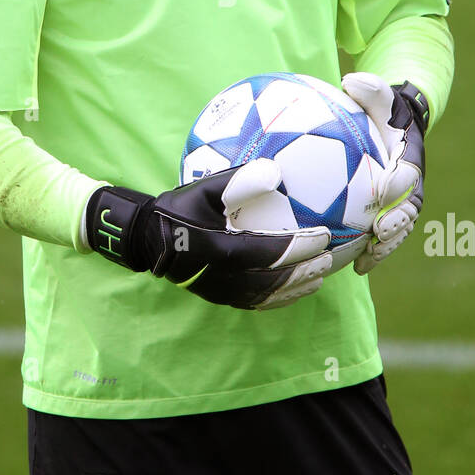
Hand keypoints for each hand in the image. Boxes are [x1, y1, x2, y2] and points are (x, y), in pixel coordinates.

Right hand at [84, 158, 332, 310]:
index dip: (297, 247)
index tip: (321, 236)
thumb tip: (275, 171)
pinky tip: (294, 291)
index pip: (266, 252)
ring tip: (318, 278)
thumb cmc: (178, 210)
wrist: (147, 240)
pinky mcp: (217, 298)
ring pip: (266, 297)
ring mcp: (218, 291)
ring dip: (295, 289)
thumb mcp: (203, 189)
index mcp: (216, 248)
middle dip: (303, 272)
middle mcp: (219, 276)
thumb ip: (237, 181)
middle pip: (271, 281)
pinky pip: (254, 304)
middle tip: (327, 260)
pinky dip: (278, 299)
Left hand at [339, 73, 429, 273]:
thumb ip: (370, 88)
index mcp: (409, 154)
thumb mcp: (378, 95)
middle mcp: (411, 181)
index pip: (407, 168)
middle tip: (380, 231)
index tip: (384, 187)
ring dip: (387, 244)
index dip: (399, 179)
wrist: (394, 128)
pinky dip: (375, 252)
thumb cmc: (382, 110)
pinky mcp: (390, 214)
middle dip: (398, 221)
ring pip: (400, 227)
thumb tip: (351, 80)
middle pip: (410, 206)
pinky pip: (385, 237)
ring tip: (369, 258)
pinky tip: (356, 267)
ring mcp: (403, 201)